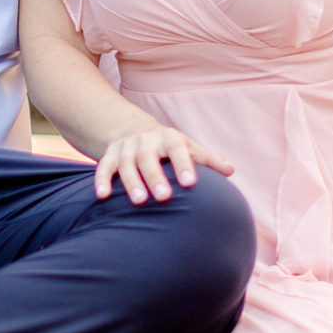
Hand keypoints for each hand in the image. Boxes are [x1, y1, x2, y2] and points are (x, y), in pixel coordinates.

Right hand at [95, 124, 233, 204]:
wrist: (134, 131)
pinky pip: (103, 167)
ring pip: (125, 163)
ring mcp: (125, 147)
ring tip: (138, 202)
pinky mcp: (109, 155)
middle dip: (155, 176)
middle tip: (164, 197)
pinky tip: (102, 196)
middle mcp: (145, 140)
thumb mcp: (188, 148)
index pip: (177, 149)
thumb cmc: (170, 148)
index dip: (184, 164)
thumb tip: (230, 170)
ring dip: (130, 181)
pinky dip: (101, 180)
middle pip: (148, 157)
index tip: (190, 183)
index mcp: (169, 138)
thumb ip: (207, 159)